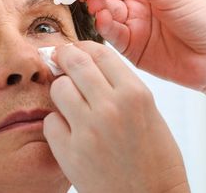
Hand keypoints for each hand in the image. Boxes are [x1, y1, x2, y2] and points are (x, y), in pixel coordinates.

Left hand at [43, 41, 188, 192]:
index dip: (84, 47)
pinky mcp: (69, 153)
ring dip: (61, 91)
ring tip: (70, 103)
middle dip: (64, 57)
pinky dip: (57, 123)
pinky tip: (71, 132)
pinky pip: (50, 122)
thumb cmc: (155, 159)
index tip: (77, 49)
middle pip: (75, 63)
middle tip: (59, 58)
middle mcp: (111, 107)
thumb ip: (121, 87)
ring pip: (58, 88)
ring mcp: (88, 130)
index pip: (101, 53)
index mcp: (136, 94)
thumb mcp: (149, 113)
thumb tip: (88, 64)